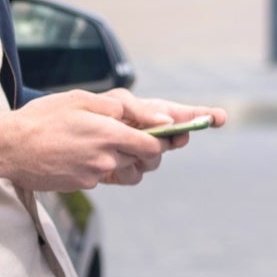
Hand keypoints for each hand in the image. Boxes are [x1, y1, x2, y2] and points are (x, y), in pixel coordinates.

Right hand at [0, 90, 168, 190]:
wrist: (9, 147)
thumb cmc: (42, 118)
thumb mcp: (79, 98)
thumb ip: (117, 107)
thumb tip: (147, 117)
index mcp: (109, 134)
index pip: (154, 145)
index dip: (164, 140)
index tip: (165, 134)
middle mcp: (106, 159)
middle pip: (143, 161)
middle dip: (146, 150)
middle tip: (137, 137)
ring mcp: (94, 176)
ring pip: (125, 171)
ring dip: (124, 160)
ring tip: (107, 144)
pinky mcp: (81, 186)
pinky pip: (102, 177)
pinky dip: (99, 167)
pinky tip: (81, 153)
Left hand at [98, 90, 226, 183]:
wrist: (57, 138)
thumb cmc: (89, 112)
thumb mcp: (117, 101)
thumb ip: (142, 109)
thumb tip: (168, 122)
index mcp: (150, 113)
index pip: (183, 114)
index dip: (203, 115)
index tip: (219, 118)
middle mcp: (148, 134)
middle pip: (173, 141)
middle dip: (171, 139)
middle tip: (168, 136)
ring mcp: (136, 154)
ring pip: (155, 161)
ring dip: (145, 155)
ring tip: (127, 146)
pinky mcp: (122, 172)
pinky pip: (135, 175)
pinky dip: (127, 169)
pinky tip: (114, 163)